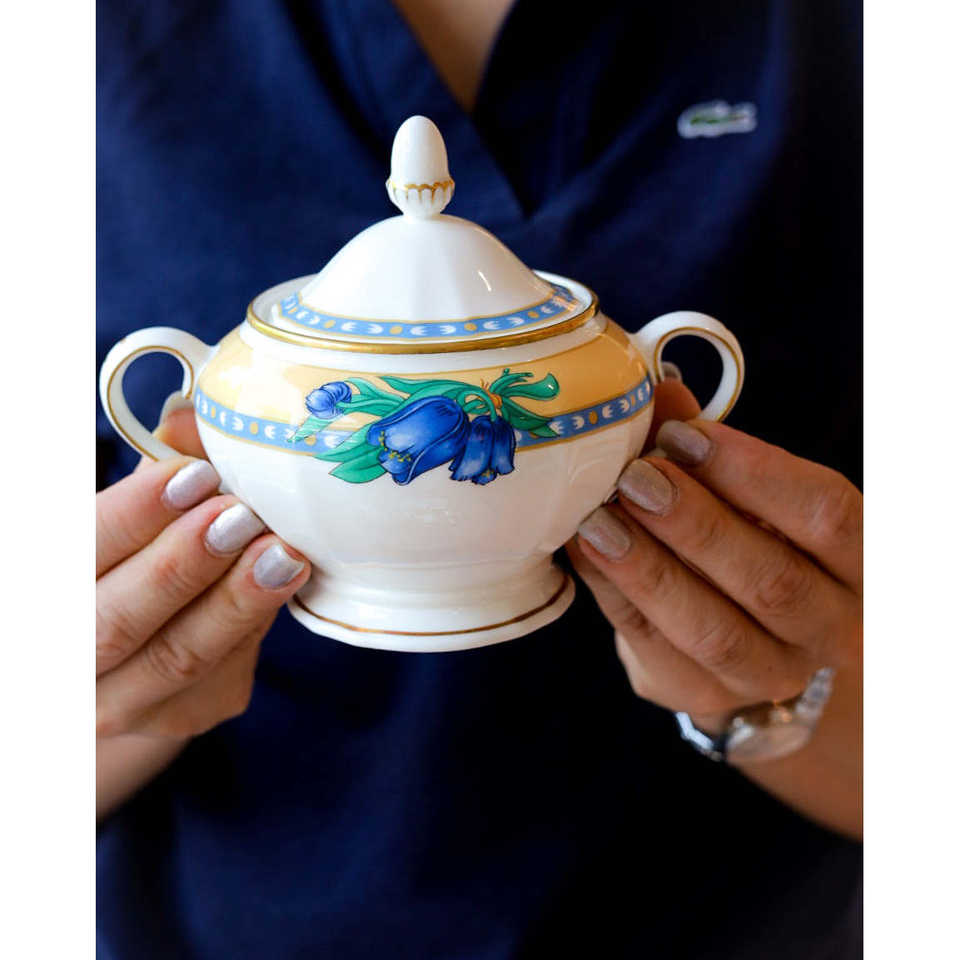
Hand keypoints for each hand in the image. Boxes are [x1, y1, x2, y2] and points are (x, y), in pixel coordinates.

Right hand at [96, 404, 310, 739]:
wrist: (133, 656)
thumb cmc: (130, 562)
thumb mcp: (132, 514)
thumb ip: (157, 469)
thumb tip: (190, 416)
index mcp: (43, 592)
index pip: (77, 554)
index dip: (133, 517)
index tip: (193, 475)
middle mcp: (67, 662)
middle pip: (116, 623)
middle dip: (182, 566)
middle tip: (240, 517)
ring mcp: (120, 703)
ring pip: (179, 657)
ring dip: (235, 602)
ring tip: (282, 553)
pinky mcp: (182, 716)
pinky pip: (225, 669)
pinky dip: (256, 619)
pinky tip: (284, 579)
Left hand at [567, 381, 861, 739]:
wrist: (750, 639)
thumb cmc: (752, 540)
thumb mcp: (746, 493)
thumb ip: (706, 445)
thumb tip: (660, 393)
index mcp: (859, 562)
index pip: (827, 514)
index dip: (751, 472)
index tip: (682, 435)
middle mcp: (831, 627)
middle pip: (772, 581)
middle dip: (696, 524)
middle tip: (635, 477)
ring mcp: (771, 673)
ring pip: (713, 630)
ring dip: (648, 569)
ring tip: (597, 519)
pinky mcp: (705, 695)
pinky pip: (655, 647)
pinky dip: (615, 593)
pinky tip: (585, 549)